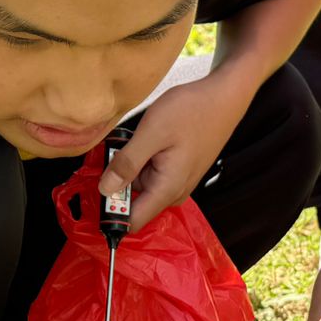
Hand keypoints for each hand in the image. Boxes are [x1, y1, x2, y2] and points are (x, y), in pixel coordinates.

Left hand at [100, 70, 249, 230]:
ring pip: (141, 186)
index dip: (110, 212)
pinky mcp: (178, 172)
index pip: (132, 221)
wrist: (223, 98)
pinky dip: (142, 160)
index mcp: (167, 189)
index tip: (97, 191)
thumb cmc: (192, 112)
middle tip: (120, 150)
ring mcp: (177, 183)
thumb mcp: (152, 133)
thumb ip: (127, 163)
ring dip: (130, 168)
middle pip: (133, 202)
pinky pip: (151, 175)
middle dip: (119, 182)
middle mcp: (173, 193)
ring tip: (137, 140)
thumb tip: (104, 190)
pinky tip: (148, 141)